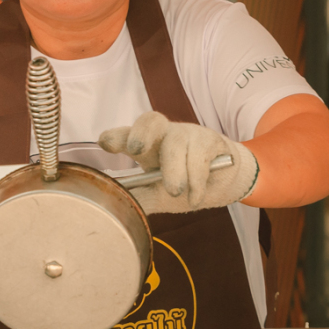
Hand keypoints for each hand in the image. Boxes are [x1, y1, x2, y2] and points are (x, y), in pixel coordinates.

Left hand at [99, 111, 257, 213]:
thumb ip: (139, 199)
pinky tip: (196, 197)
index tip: (105, 143)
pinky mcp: (210, 140)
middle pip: (151, 122)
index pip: (127, 135)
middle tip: (136, 150)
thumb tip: (114, 206)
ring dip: (174, 170)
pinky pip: (200, 157)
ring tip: (176, 192)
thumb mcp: (158, 197)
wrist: (223, 186)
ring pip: (175, 145)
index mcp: (146, 147)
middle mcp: (165, 135)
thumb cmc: (184, 187)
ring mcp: (188, 134)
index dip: (117, 136)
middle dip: (141, 133)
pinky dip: (197, 180)